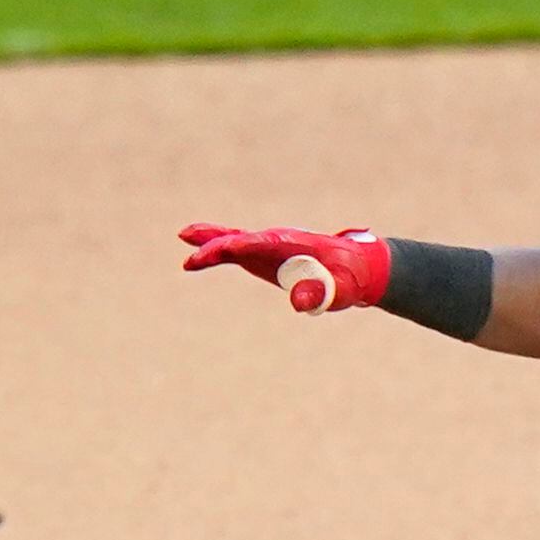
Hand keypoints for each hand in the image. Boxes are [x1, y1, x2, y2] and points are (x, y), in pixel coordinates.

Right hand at [177, 222, 392, 314]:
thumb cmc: (350, 278)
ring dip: (209, 241)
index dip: (247, 245)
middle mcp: (277, 241)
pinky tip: (193, 259)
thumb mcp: (342, 290)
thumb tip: (299, 301)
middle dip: (219, 245)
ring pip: (233, 240)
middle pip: (243, 239)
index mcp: (296, 245)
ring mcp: (267, 246)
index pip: (267, 242)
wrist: (356, 267)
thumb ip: (322, 293)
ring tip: (183, 237)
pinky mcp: (262, 256)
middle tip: (194, 257)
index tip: (228, 247)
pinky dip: (214, 252)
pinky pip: (233, 251)